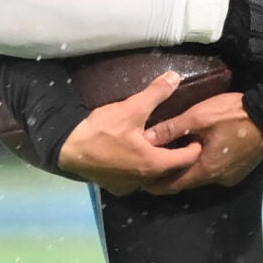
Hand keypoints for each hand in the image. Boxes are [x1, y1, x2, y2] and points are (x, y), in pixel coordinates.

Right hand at [57, 71, 202, 195]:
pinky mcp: (114, 186)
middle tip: (179, 139)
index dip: (194, 147)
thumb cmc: (102, 130)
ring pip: (152, 177)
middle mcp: (144, 180)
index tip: (195, 136)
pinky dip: (139, 169)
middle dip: (176, 156)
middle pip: (170, 171)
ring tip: (158, 146)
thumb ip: (156, 93)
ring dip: (157, 164)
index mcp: (154, 164)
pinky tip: (134, 156)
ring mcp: (128, 186)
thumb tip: (176, 76)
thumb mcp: (131, 108)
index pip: (187, 159)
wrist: (66, 148)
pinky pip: (134, 179)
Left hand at [145, 90, 262, 191]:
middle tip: (152, 165)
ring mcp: (231, 175)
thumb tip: (146, 138)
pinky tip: (198, 151)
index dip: (155, 183)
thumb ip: (172, 128)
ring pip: (201, 175)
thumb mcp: (198, 117)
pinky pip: (215, 170)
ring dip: (187, 168)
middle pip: (187, 181)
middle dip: (169, 175)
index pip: (173, 185)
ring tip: (172, 156)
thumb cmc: (232, 114)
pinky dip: (203, 164)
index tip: (141, 178)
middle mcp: (217, 178)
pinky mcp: (240, 169)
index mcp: (205, 170)